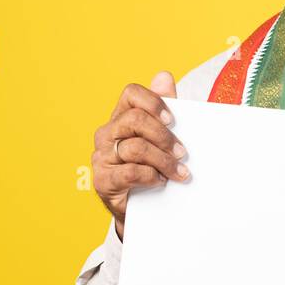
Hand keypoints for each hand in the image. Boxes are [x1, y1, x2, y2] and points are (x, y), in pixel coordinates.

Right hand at [92, 71, 190, 239]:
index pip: (131, 94)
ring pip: (135, 148)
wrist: (142, 208)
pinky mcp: (102, 180)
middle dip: (164, 136)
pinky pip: (129, 172)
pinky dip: (150, 176)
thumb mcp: (162, 138)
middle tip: (183, 153)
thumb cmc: (152, 167)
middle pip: (135, 120)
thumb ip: (164, 109)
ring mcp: (102, 156)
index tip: (172, 119)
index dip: (153, 102)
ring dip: (164, 161)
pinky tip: (161, 181)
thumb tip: (164, 76)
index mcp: (121, 117)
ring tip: (180, 173)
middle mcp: (107, 133)